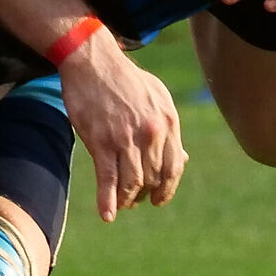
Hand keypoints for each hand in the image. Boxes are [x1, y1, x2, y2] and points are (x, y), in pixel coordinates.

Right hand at [57, 25, 185, 220]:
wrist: (93, 61)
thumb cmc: (124, 79)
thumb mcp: (157, 98)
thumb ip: (170, 128)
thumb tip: (182, 158)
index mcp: (168, 122)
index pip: (173, 168)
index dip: (167, 188)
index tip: (158, 199)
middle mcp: (151, 133)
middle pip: (153, 178)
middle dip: (145, 194)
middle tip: (136, 200)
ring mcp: (125, 138)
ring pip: (132, 183)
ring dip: (127, 199)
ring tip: (121, 205)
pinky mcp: (100, 141)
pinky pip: (108, 179)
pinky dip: (108, 201)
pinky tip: (107, 215)